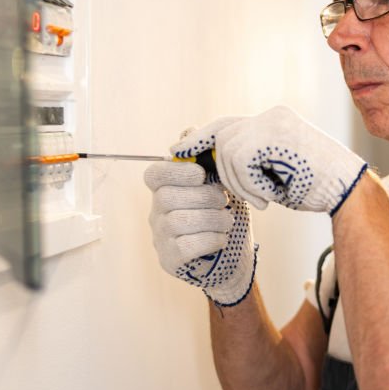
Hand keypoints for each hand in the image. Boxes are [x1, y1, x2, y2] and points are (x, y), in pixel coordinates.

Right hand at [144, 161, 255, 305]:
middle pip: (166, 197)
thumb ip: (206, 159)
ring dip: (211, 218)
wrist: (234, 258)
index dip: (175, 171)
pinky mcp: (170, 259)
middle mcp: (157, 214)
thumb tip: (189, 130)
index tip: (201, 174)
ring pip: (178, 221)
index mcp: (166, 191)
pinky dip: (210, 239)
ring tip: (227, 221)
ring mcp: (160, 238)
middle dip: (203, 197)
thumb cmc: (224, 216)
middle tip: (223, 201)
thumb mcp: (221, 185)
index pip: (154, 175)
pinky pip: (186, 245)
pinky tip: (222, 238)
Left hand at [172, 106, 367, 214]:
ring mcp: (274, 122)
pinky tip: (270, 196)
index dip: (199, 137)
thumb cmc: (315, 186)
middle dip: (218, 166)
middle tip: (242, 192)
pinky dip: (250, 184)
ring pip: (228, 150)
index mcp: (273, 120)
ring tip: (265, 198)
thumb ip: (250, 158)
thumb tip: (212, 159)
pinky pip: (240, 160)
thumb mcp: (277, 169)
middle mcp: (272, 115)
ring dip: (240, 183)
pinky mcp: (275, 135)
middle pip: (222, 134)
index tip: (178, 151)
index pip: (226, 123)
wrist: (348, 190)